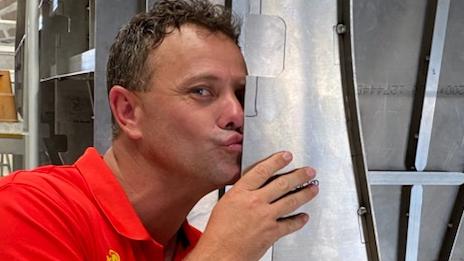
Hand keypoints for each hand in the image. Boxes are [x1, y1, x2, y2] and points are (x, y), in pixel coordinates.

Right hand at [185, 151, 318, 260]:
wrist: (220, 254)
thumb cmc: (218, 233)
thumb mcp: (224, 204)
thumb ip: (241, 194)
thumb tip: (254, 188)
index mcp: (240, 193)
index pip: (262, 171)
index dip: (277, 162)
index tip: (286, 156)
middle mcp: (255, 202)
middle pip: (282, 184)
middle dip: (299, 175)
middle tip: (309, 171)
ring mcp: (265, 217)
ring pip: (290, 201)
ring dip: (305, 193)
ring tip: (313, 188)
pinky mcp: (272, 233)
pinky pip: (291, 224)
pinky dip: (299, 220)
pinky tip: (304, 216)